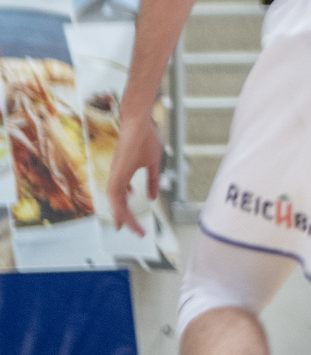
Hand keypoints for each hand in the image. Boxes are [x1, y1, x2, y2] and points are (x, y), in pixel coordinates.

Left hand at [107, 112, 161, 236]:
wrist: (138, 122)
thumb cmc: (144, 138)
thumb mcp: (151, 163)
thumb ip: (152, 181)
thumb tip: (152, 197)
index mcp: (123, 175)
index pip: (123, 199)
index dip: (127, 213)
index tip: (133, 225)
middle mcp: (117, 176)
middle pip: (118, 204)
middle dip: (125, 219)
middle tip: (133, 232)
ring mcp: (116, 174)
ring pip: (115, 201)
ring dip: (122, 215)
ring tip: (127, 227)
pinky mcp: (118, 170)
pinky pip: (115, 193)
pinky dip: (119, 205)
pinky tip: (122, 212)